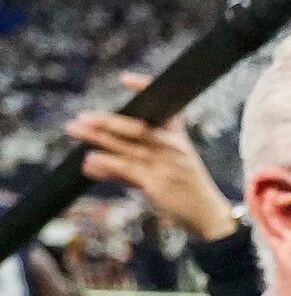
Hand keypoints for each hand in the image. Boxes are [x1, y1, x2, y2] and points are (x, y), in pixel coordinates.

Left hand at [67, 75, 238, 243]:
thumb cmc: (188, 191)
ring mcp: (165, 166)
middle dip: (109, 121)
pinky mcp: (157, 183)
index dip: (147, 91)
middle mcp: (173, 149)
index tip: (126, 79)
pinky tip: (90, 161)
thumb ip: (131, 164)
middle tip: (84, 116)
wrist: (209, 216)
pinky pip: (126, 169)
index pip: (164, 110)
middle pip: (137, 128)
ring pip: (126, 147)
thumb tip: (93, 161)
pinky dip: (106, 164)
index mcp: (179, 139)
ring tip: (75, 130)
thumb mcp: (169, 169)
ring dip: (98, 138)